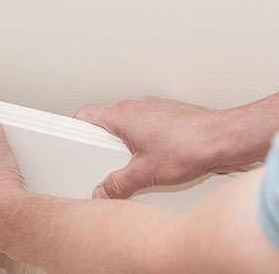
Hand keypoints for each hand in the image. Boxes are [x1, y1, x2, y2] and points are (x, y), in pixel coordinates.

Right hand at [74, 97, 246, 198]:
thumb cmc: (192, 144)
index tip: (73, 140)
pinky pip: (147, 128)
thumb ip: (118, 184)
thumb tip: (105, 191)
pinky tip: (158, 159)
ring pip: (128, 125)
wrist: (226, 139)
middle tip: (109, 161)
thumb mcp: (145, 173)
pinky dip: (147, 142)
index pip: (86, 114)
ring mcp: (154, 110)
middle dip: (105, 143)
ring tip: (138, 162)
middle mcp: (137, 107)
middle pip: (107, 122)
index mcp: (122, 114)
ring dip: (128, 143)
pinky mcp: (169, 116)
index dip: (76, 128)